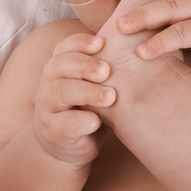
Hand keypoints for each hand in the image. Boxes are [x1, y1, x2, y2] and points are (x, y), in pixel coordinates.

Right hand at [32, 31, 114, 165]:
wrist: (72, 147)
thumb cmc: (90, 109)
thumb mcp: (99, 87)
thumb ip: (110, 70)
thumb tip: (143, 47)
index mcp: (60, 68)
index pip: (64, 47)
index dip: (80, 43)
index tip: (101, 43)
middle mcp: (49, 84)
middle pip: (59, 65)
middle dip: (83, 65)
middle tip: (106, 70)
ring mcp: (47, 109)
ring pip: (59, 92)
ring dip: (85, 92)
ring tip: (110, 97)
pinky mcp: (53, 132)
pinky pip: (63, 124)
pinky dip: (79, 121)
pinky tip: (96, 121)